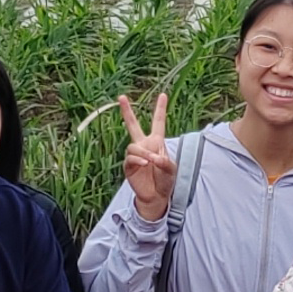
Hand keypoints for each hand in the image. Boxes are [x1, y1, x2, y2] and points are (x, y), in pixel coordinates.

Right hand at [120, 92, 176, 223]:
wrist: (156, 196)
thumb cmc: (165, 181)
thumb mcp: (171, 170)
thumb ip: (165, 161)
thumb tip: (153, 158)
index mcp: (156, 142)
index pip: (158, 122)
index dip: (160, 109)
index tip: (163, 95)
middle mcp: (144, 145)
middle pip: (133, 125)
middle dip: (127, 111)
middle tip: (121, 97)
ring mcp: (135, 155)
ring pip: (133, 146)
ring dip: (142, 153)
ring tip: (150, 162)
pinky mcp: (129, 166)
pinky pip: (130, 158)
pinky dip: (137, 160)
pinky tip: (144, 165)